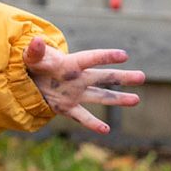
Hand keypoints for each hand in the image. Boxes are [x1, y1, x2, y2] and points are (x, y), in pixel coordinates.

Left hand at [23, 35, 145, 133]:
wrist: (28, 79)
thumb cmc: (34, 63)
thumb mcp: (31, 56)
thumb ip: (35, 51)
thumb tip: (37, 40)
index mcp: (71, 63)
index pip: (91, 58)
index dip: (106, 57)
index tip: (124, 55)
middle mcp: (78, 78)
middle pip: (104, 77)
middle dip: (122, 77)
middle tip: (142, 77)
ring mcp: (75, 94)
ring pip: (100, 96)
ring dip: (118, 99)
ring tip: (136, 100)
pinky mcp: (67, 108)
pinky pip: (83, 117)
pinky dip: (93, 124)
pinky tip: (106, 130)